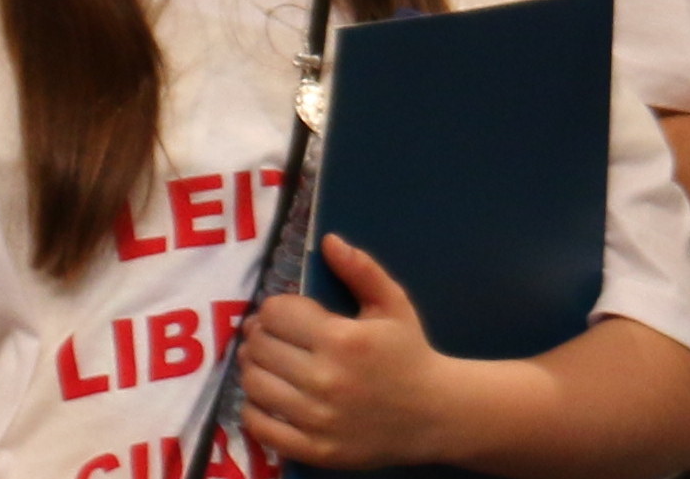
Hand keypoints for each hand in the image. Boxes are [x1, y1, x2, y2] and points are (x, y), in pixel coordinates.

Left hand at [241, 236, 541, 469]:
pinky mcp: (314, 449)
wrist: (435, 415)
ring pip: (254, 384)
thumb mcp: (393, 305)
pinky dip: (253, 410)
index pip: (274, 314)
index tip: (285, 315)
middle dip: (260, 336)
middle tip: (272, 338)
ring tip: (269, 365)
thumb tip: (328, 240)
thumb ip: (361, 270)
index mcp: (342, 340)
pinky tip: (268, 398)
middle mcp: (325, 380)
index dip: (274, 309)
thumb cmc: (409, 354)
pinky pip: (260, 426)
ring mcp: (318, 419)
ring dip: (253, 369)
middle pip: (259, 347)